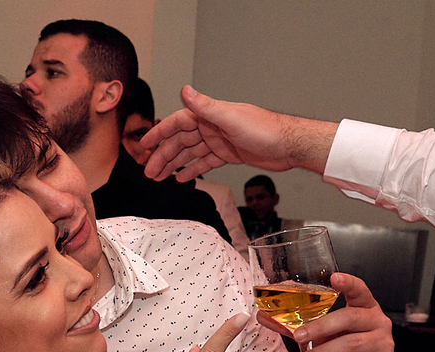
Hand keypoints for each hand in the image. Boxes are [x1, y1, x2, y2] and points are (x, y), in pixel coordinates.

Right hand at [141, 86, 337, 181]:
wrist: (290, 145)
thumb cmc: (266, 129)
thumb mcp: (231, 118)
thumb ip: (206, 106)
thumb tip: (185, 90)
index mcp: (210, 116)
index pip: (177, 123)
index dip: (159, 133)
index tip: (144, 145)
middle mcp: (212, 127)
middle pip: (180, 142)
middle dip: (163, 156)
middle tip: (149, 171)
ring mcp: (219, 141)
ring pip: (189, 154)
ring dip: (173, 165)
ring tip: (159, 178)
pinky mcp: (228, 154)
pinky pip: (204, 162)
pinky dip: (192, 170)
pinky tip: (182, 178)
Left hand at [289, 273, 392, 351]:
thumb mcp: (319, 336)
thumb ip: (294, 325)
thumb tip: (262, 315)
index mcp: (364, 309)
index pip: (360, 291)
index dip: (349, 283)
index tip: (335, 278)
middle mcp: (377, 322)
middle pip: (350, 318)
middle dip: (321, 327)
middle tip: (299, 337)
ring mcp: (383, 344)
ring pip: (352, 343)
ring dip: (324, 351)